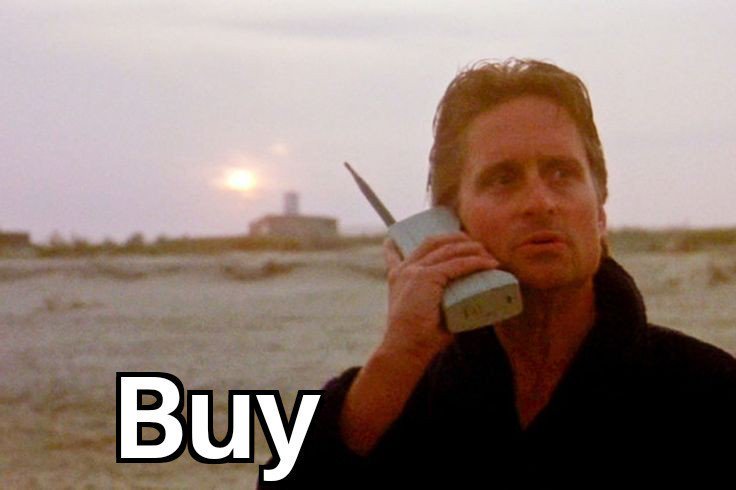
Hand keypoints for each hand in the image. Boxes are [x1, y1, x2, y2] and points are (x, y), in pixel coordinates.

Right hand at [380, 232, 498, 364]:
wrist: (405, 348)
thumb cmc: (418, 338)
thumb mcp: (425, 315)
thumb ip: (440, 307)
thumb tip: (469, 310)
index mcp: (397, 277)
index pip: (395, 253)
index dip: (403, 242)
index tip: (417, 238)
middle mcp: (404, 270)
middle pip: (433, 241)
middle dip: (457, 238)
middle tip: (477, 246)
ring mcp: (415, 271)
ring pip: (448, 249)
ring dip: (472, 249)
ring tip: (489, 255)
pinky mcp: (426, 278)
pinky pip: (457, 264)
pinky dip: (476, 262)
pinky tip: (489, 264)